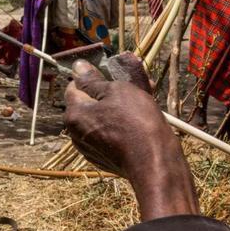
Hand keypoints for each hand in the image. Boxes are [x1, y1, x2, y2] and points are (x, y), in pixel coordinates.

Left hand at [64, 56, 198, 220]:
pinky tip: (140, 120)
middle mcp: (75, 132)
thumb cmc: (137, 122)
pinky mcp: (104, 157)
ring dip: (118, 107)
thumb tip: (77, 66)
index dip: (93, 78)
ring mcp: (89, 147)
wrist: (156, 164)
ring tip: (143, 100)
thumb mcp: (116, 91)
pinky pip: (109, 133)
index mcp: (74, 114)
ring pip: (101, 118)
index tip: (113, 76)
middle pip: (89, 103)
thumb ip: (93, 79)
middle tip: (133, 86)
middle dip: (109, 92)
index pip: (74, 86)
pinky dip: (120, 125)